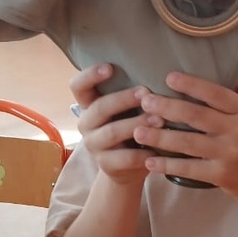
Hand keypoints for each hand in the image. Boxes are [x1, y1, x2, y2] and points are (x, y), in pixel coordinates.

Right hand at [69, 64, 153, 186]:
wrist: (127, 169)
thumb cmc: (131, 128)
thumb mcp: (127, 109)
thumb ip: (133, 94)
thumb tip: (157, 70)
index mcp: (89, 105)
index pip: (78, 86)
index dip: (90, 75)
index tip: (110, 67)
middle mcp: (86, 123)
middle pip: (99, 107)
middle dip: (124, 99)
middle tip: (146, 93)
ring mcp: (93, 145)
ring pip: (112, 132)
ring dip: (136, 124)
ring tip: (159, 120)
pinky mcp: (106, 164)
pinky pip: (124, 158)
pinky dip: (143, 153)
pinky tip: (158, 149)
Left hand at [133, 71, 237, 200]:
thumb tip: (233, 70)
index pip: (216, 93)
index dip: (191, 84)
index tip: (168, 77)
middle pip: (196, 115)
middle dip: (167, 107)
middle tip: (144, 101)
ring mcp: (230, 154)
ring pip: (187, 142)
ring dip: (159, 137)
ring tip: (137, 132)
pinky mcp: (222, 175)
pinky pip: (189, 167)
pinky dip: (167, 164)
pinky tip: (149, 161)